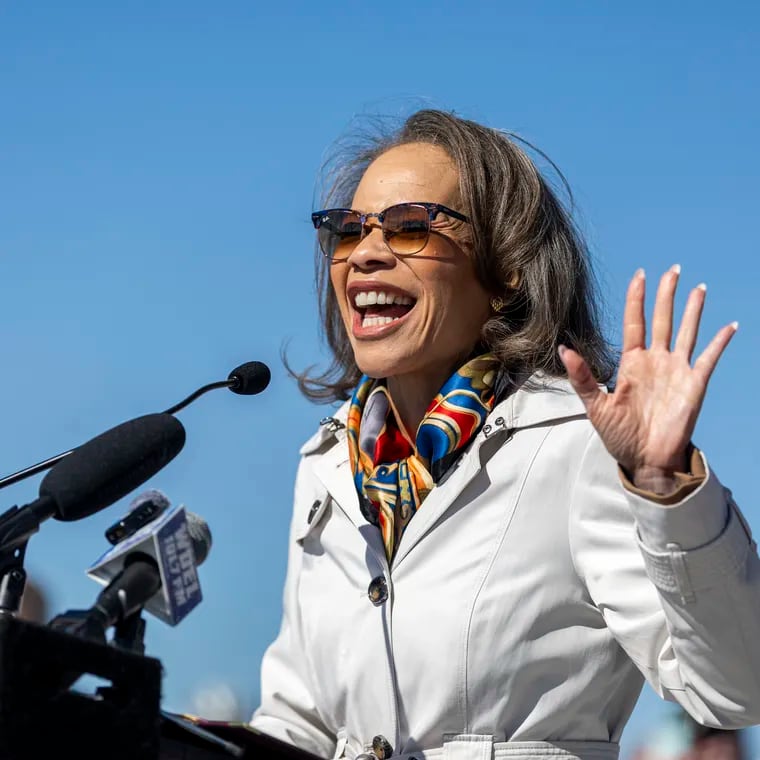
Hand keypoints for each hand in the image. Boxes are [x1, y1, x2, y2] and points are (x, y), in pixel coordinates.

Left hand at [558, 266, 737, 493]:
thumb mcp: (596, 405)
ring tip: (699, 287)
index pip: (634, 323)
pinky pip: (710, 358)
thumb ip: (582, 377)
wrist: (645, 460)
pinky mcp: (695, 384)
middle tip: (672, 268)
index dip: (637, 299)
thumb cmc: (620, 435)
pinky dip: (720, 341)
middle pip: (661, 319)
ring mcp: (676, 370)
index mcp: (631, 363)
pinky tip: (730, 325)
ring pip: (687, 332)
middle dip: (666, 294)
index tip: (640, 275)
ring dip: (693, 310)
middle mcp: (655, 361)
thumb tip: (564, 349)